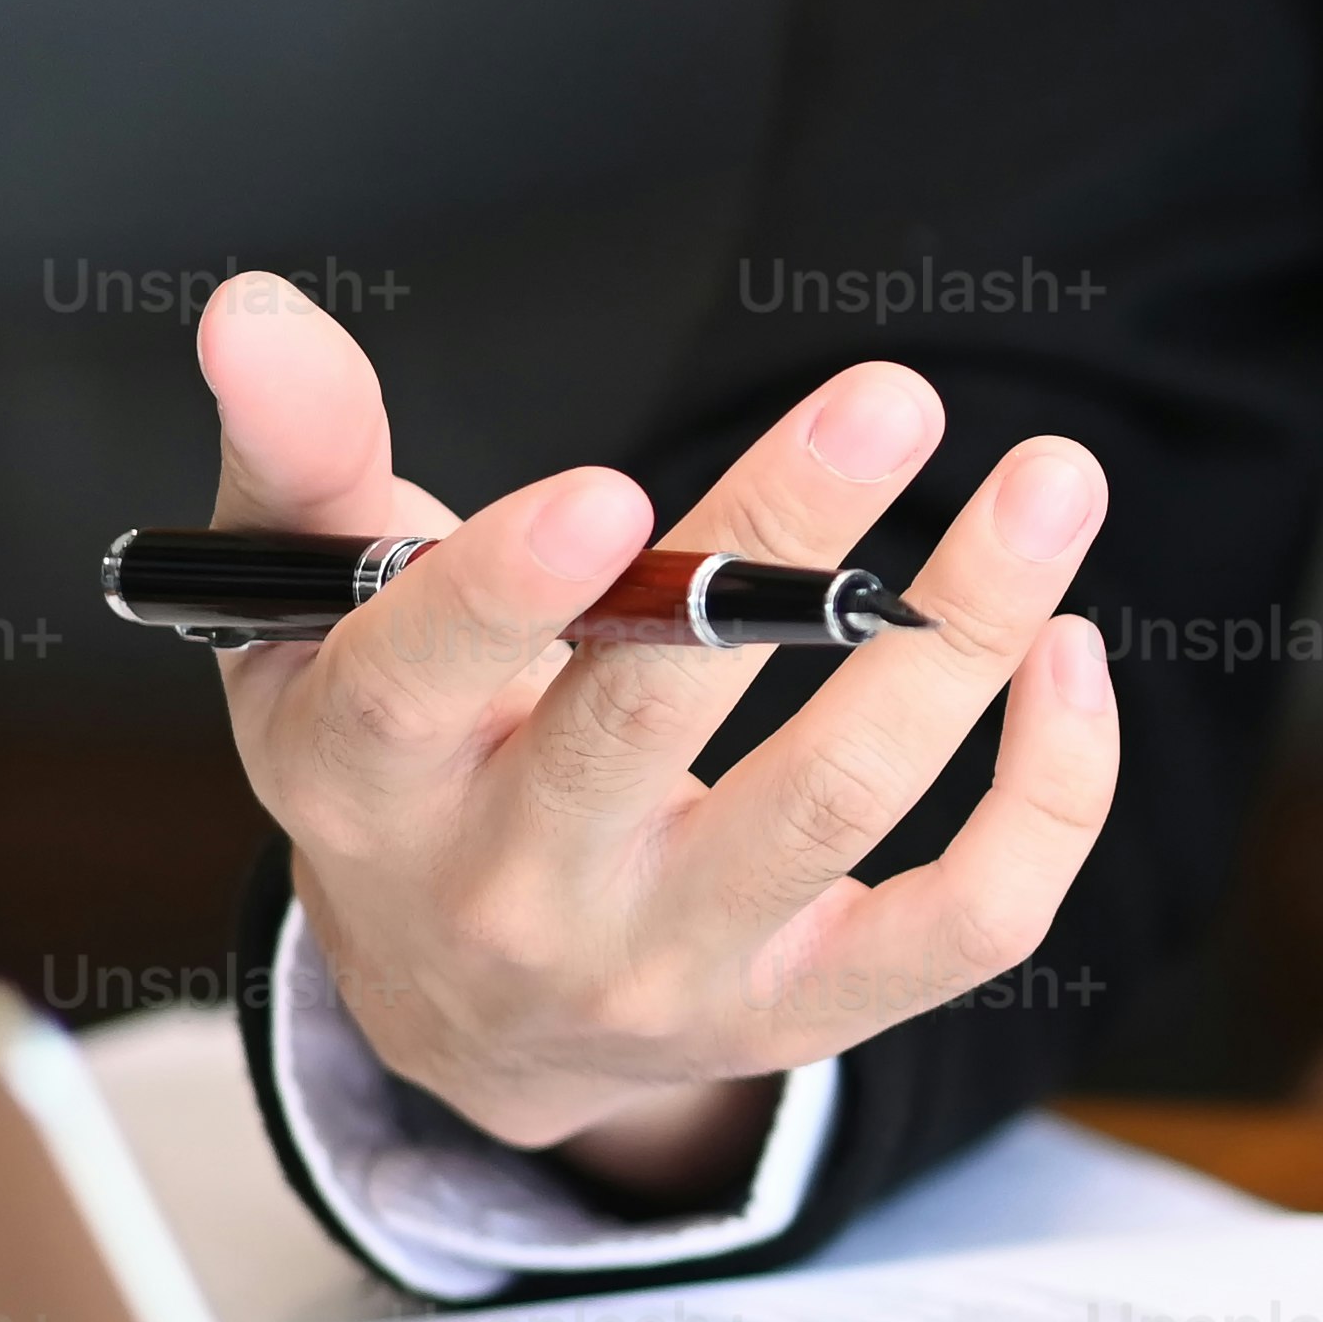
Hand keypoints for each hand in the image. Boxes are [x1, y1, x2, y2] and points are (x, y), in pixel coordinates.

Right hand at [197, 276, 1122, 1177]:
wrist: (465, 1008)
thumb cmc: (398, 751)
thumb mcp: (300, 619)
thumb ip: (299, 458)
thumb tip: (253, 309)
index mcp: (366, 780)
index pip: (416, 686)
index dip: (506, 595)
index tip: (612, 485)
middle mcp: (515, 892)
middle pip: (654, 722)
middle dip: (782, 546)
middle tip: (896, 396)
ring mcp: (673, 967)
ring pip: (838, 798)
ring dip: (964, 632)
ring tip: (1049, 484)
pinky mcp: (811, 1012)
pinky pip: (969, 920)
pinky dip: (1046, 794)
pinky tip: (1069, 650)